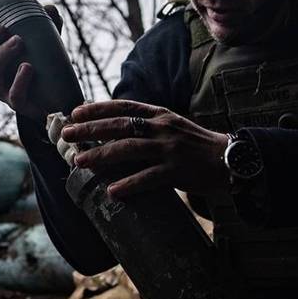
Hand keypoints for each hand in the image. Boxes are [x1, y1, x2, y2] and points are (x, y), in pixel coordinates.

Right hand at [0, 5, 61, 119]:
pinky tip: (28, 67)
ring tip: (18, 41)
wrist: (58, 100)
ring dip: (1, 54)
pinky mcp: (20, 105)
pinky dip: (19, 80)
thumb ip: (45, 25)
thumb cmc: (44, 66)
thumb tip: (49, 7)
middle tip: (2, 28)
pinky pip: (15, 96)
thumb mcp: (44, 42)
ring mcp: (3, 93)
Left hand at [62, 99, 229, 198]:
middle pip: (120, 126)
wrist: (230, 158)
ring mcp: (170, 149)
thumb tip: (115, 129)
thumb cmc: (196, 145)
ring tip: (80, 162)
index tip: (75, 111)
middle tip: (67, 134)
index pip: (123, 107)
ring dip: (101, 155)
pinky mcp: (177, 171)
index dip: (98, 108)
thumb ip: (147, 126)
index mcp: (160, 115)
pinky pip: (148, 178)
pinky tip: (112, 191)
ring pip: (129, 149)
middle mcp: (162, 127)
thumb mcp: (172, 125)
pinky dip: (129, 184)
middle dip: (90, 129)